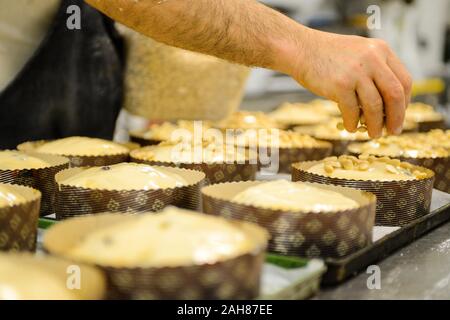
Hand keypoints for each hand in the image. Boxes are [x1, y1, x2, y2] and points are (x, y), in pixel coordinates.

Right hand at [290, 29, 411, 137]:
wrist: (301, 49)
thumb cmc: (329, 56)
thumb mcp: (360, 55)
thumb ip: (376, 72)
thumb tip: (387, 107)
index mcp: (381, 51)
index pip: (404, 81)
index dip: (405, 103)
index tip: (399, 115)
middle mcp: (372, 59)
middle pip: (394, 94)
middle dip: (396, 117)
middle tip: (393, 132)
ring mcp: (356, 72)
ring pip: (375, 106)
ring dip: (375, 125)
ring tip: (373, 134)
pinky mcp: (340, 85)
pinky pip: (352, 111)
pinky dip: (353, 123)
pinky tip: (351, 127)